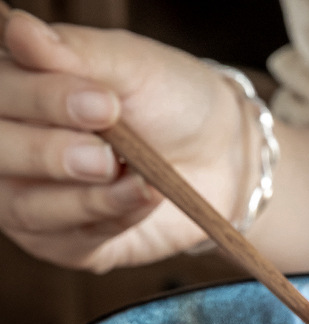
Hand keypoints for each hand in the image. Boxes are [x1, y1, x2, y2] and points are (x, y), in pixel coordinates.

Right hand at [0, 9, 252, 270]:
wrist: (221, 153)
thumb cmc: (169, 100)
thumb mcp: (132, 66)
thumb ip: (76, 53)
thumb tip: (20, 30)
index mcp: (16, 89)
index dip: (38, 100)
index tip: (103, 103)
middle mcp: (11, 144)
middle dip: (49, 155)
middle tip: (107, 155)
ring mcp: (32, 199)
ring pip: (26, 208)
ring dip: (86, 197)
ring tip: (139, 180)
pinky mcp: (69, 243)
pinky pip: (73, 240)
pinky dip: (112, 218)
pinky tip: (144, 197)